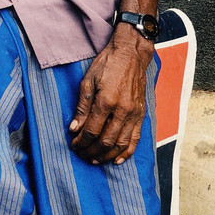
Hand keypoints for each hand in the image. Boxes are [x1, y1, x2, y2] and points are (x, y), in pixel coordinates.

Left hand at [69, 28, 153, 164]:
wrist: (131, 54)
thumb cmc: (107, 64)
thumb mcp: (88, 80)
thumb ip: (82, 106)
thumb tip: (74, 128)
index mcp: (106, 100)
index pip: (92, 130)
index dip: (81, 141)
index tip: (74, 145)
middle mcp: (122, 110)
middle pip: (106, 141)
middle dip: (91, 151)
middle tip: (82, 154)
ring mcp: (134, 113)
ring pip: (121, 144)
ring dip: (107, 155)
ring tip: (95, 160)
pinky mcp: (141, 114)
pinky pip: (135, 139)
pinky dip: (126, 153)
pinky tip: (117, 160)